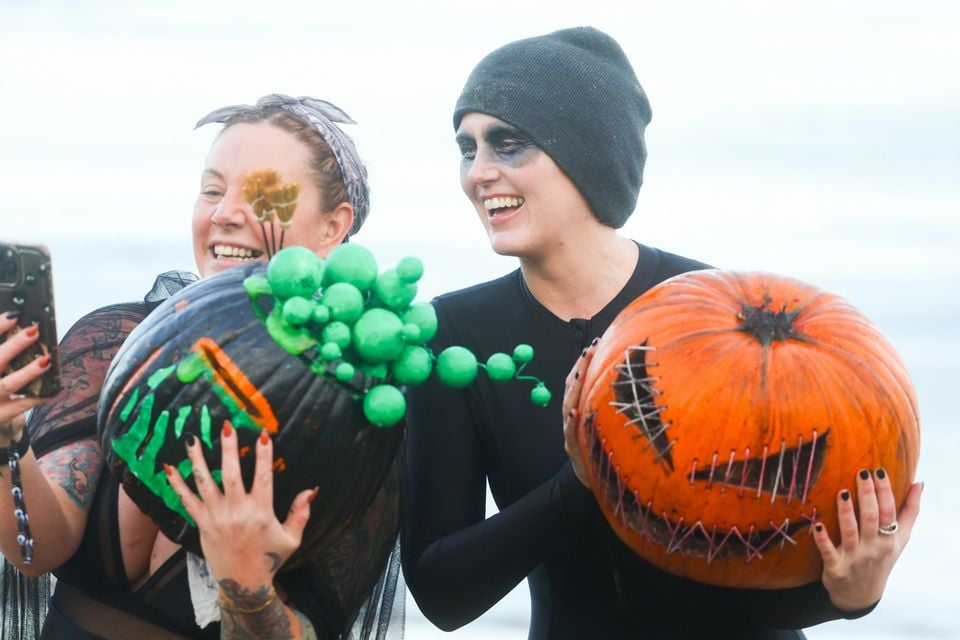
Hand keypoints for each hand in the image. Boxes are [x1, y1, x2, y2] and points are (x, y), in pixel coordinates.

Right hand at [0, 312, 49, 442]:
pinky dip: (39, 397)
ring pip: (7, 385)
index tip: (14, 315)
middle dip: (14, 346)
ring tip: (46, 360)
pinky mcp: (1, 415)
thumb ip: (5, 351)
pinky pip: (22, 406)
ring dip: (28, 371)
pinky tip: (53, 389)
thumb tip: (21, 323)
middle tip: (33, 331)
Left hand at [165, 422, 316, 589]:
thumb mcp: (292, 538)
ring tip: (192, 437)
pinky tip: (168, 467)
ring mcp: (217, 517)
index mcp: (261, 512)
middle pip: (231, 473)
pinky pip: (186, 501)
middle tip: (226, 425)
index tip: (263, 434)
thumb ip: (301, 512)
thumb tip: (312, 489)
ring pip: (205, 482)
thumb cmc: (270, 559)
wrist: (244, 585)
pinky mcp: (202, 524)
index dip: (264, 454)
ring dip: (198, 459)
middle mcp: (237, 511)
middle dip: (228, 448)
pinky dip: (176, 484)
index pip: (263, 476)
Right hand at [563, 340, 596, 487]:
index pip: (579, 380)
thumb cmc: (602, 446)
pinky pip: (570, 433)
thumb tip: (627, 377)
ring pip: (568, 406)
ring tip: (579, 373)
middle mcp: (573, 416)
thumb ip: (606, 401)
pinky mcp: (573, 449)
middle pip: (571, 388)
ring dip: (573, 389)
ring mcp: (571, 431)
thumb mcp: (604, 422)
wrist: (595, 478)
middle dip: (579, 368)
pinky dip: (571, 422)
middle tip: (588, 351)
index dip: (583, 362)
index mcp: (581, 406)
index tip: (594, 345)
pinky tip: (574, 411)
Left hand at [812, 468, 922, 611]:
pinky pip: (827, 551)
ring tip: (842, 492)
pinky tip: (816, 524)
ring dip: (845, 513)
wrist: (861, 595)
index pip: (889, 512)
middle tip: (862, 473)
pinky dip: (822, 539)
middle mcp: (873, 548)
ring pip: (850, 532)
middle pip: (872, 518)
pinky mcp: (835, 567)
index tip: (879, 471)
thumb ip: (909, 511)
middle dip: (867, 496)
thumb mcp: (900, 539)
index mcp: (889, 539)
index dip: (885, 492)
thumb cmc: (881, 558)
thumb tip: (918, 483)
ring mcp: (854, 558)